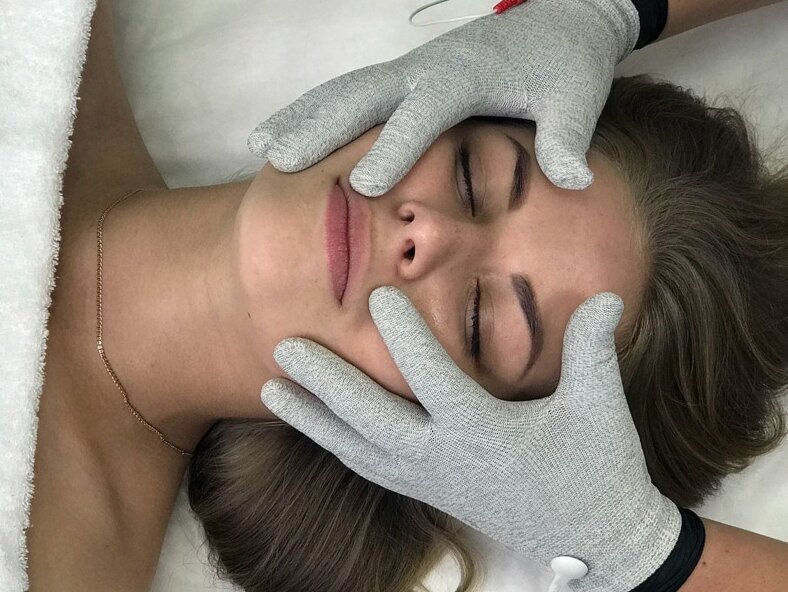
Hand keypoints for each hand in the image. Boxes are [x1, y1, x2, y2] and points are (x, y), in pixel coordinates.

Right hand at [247, 0, 638, 194]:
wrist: (559, 20)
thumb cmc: (564, 65)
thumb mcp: (576, 100)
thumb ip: (567, 139)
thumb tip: (573, 183)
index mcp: (465, 78)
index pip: (422, 115)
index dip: (394, 148)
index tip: (362, 185)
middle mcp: (426, 70)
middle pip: (362, 95)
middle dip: (319, 127)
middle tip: (278, 161)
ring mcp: (410, 70)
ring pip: (345, 90)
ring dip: (302, 116)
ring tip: (258, 146)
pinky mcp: (405, 75)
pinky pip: (352, 91)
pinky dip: (314, 109)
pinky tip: (287, 130)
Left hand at [261, 287, 680, 590]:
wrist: (593, 536)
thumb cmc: (598, 467)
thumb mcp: (600, 406)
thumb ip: (592, 348)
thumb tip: (608, 295)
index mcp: (486, 433)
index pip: (435, 379)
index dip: (406, 337)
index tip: (378, 296)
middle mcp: (447, 459)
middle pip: (372, 419)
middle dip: (326, 384)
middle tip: (283, 347)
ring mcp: (432, 481)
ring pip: (359, 450)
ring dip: (315, 420)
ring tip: (272, 390)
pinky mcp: (428, 491)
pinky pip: (371, 468)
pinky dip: (338, 444)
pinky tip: (316, 426)